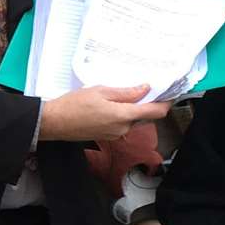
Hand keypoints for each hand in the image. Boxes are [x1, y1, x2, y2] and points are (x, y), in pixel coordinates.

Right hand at [42, 85, 171, 142]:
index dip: (165, 103)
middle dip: (146, 104)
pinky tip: (110, 104)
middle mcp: (122, 129)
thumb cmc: (74, 104)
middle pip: (144, 116)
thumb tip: (145, 89)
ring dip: (131, 109)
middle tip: (144, 87)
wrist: (54, 122)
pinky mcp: (107, 136)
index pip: (154, 112)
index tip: (171, 94)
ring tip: (122, 93)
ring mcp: (115, 135)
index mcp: (123, 116)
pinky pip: (121, 125)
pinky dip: (121, 115)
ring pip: (131, 120)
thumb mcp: (101, 91)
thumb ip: (126, 92)